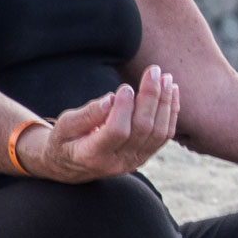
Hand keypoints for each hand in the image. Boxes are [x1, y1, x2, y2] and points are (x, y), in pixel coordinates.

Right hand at [31, 65, 177, 181]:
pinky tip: (171, 92)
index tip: (126, 86)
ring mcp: (135, 160)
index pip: (116, 131)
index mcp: (93, 154)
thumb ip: (87, 114)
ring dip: (165, 103)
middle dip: (150, 97)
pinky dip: (171, 112)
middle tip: (153, 71)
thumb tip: (111, 99)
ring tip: (166, 78)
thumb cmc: (66, 139)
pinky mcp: (145, 155)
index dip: (124, 109)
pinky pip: (164, 135)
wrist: (73, 165)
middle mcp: (118, 161)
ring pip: (159, 132)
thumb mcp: (65, 126)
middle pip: (142, 129)